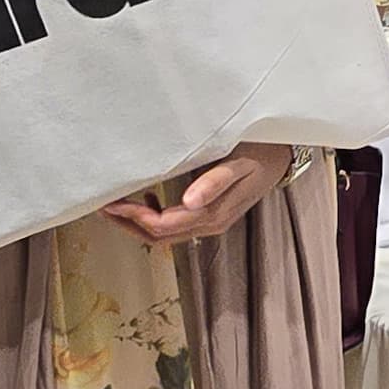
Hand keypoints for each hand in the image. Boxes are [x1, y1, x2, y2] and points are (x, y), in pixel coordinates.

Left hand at [104, 148, 294, 244]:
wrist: (284, 155)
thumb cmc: (261, 151)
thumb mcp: (239, 161)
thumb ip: (214, 181)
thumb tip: (188, 201)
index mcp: (213, 214)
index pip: (164, 226)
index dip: (135, 218)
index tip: (113, 203)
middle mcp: (209, 224)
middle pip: (159, 237)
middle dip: (128, 224)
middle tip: (103, 205)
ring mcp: (209, 222)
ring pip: (164, 234)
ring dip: (137, 223)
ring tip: (115, 204)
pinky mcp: (209, 215)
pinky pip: (175, 225)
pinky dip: (154, 217)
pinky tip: (147, 198)